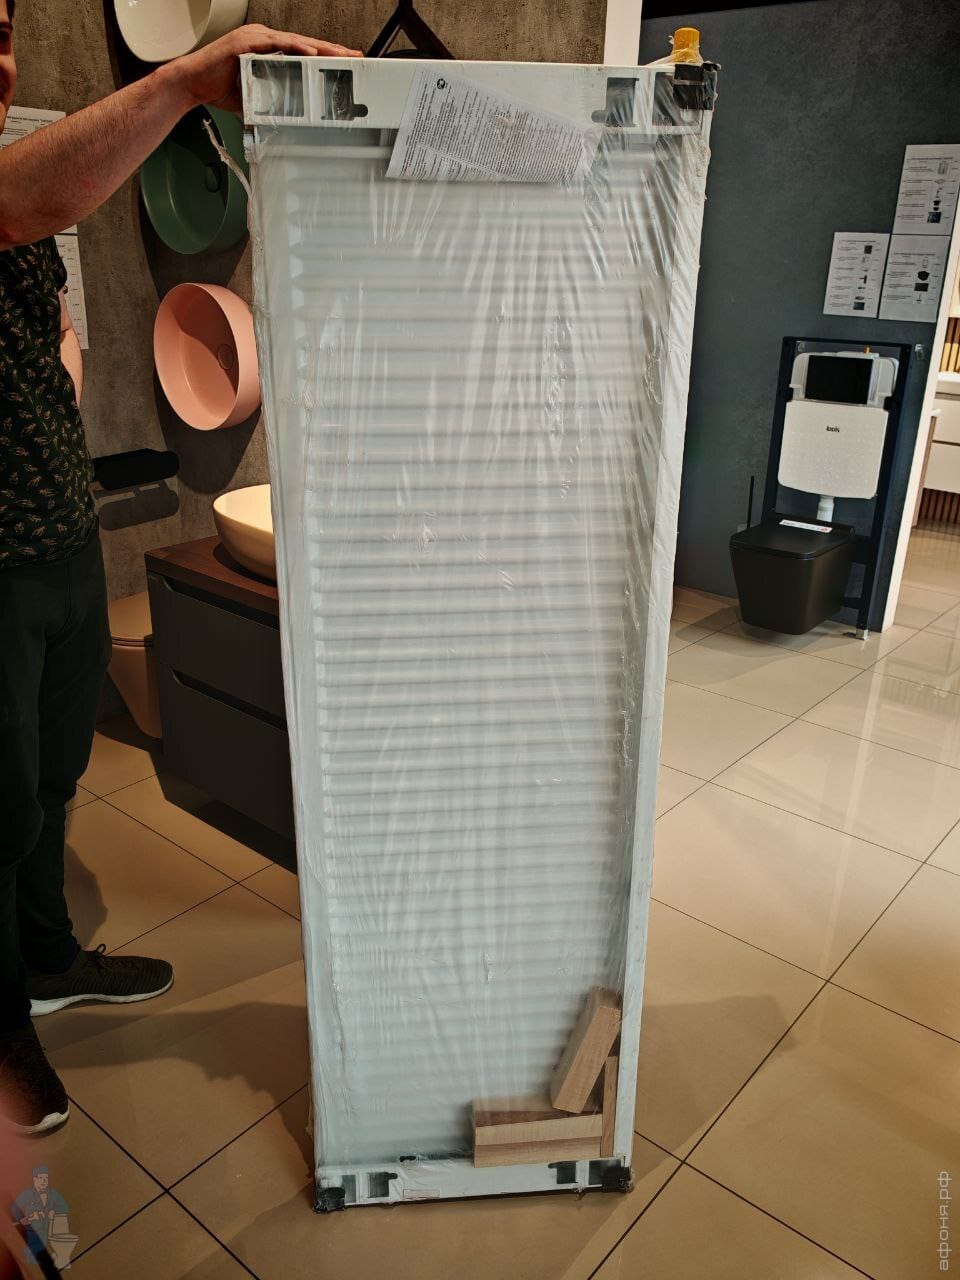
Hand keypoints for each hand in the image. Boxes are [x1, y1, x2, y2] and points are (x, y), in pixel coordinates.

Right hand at [171, 24, 361, 112]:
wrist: (192, 83)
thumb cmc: (218, 88)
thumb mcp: (255, 95)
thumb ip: (273, 99)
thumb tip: (288, 116)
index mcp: (267, 50)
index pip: (302, 52)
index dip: (325, 57)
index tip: (345, 63)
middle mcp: (264, 40)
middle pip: (305, 44)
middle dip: (331, 50)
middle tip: (354, 56)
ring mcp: (256, 38)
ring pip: (296, 41)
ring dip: (320, 49)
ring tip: (340, 55)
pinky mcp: (247, 42)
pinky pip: (277, 44)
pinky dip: (295, 48)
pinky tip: (311, 53)